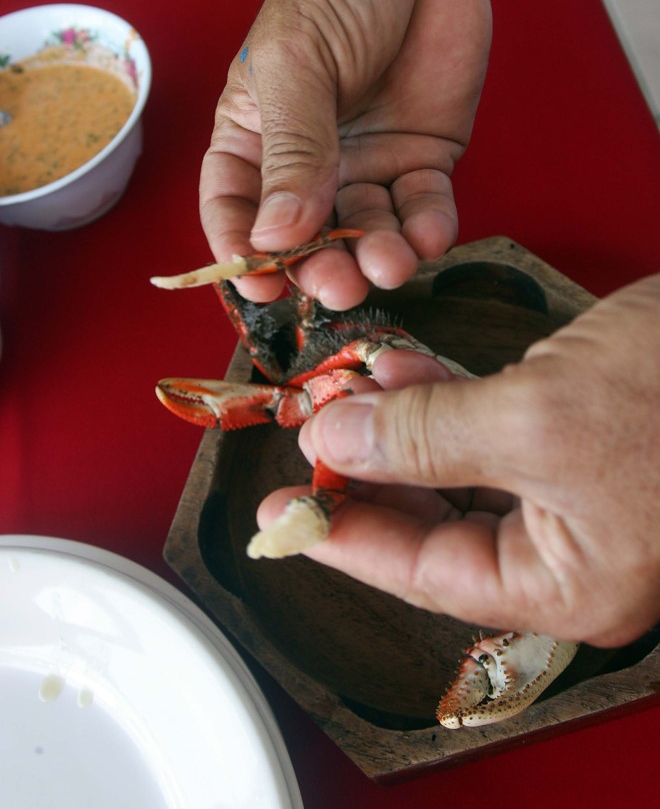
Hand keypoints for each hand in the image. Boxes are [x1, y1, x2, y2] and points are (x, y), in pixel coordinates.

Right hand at [200, 0, 490, 307]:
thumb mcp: (296, 58)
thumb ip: (291, 146)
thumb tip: (275, 233)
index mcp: (253, 137)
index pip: (234, 209)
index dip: (241, 252)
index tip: (259, 285)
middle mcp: (306, 164)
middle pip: (304, 237)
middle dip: (319, 267)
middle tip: (338, 284)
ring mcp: (365, 167)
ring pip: (365, 233)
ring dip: (375, 256)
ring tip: (388, 263)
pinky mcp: (420, 161)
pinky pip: (422, 210)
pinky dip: (427, 229)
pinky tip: (429, 234)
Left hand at [257, 276, 659, 647]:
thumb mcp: (537, 415)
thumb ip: (426, 435)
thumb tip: (336, 439)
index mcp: (569, 582)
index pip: (426, 573)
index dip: (345, 538)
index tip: (282, 515)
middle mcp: (576, 551)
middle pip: (438, 525)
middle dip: (369, 474)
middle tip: (310, 441)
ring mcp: (584, 496)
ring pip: (462, 473)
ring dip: (402, 428)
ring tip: (349, 391)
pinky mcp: (586, 440)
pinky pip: (493, 434)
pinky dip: (445, 402)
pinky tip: (406, 371)